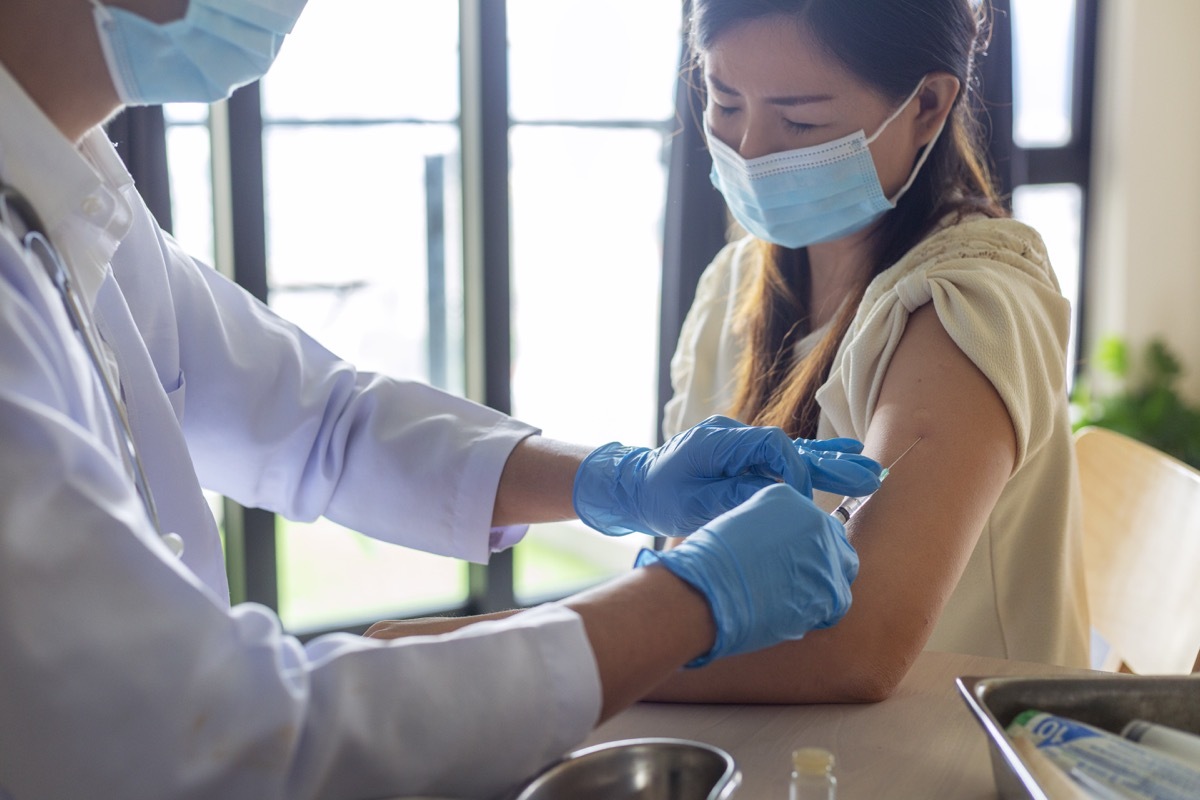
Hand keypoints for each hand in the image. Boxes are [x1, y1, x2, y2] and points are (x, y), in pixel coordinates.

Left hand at [572, 415, 881, 535]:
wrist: (636, 485)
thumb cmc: (660, 496)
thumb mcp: (693, 503)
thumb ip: (736, 496)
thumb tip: (780, 496)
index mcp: (719, 440)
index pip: (773, 446)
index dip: (795, 471)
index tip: (805, 501)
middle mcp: (734, 435)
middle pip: (792, 446)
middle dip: (831, 463)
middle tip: (869, 475)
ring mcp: (740, 444)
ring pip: (793, 452)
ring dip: (830, 463)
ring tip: (869, 472)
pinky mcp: (744, 456)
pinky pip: (783, 458)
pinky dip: (812, 462)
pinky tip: (844, 458)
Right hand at [634, 483, 857, 665]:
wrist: (708, 589)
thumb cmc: (709, 561)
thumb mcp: (738, 525)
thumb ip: (765, 530)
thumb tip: (775, 550)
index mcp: (789, 499)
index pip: (809, 519)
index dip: (799, 542)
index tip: (786, 558)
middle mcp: (815, 520)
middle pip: (833, 538)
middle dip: (818, 558)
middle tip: (794, 578)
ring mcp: (828, 555)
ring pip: (841, 569)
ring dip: (822, 583)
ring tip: (792, 597)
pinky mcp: (834, 592)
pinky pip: (839, 602)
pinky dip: (820, 611)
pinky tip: (793, 613)